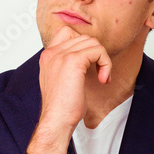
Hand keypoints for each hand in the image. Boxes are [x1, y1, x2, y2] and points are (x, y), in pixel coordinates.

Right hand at [27, 25, 110, 153]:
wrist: (56, 121)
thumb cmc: (61, 108)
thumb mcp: (61, 81)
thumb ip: (68, 66)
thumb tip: (88, 57)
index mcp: (47, 56)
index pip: (67, 32)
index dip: (84, 45)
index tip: (89, 64)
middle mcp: (52, 52)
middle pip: (84, 36)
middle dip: (96, 54)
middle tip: (100, 74)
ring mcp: (61, 55)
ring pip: (93, 42)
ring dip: (103, 59)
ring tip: (102, 77)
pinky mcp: (73, 61)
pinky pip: (98, 51)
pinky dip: (106, 64)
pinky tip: (102, 80)